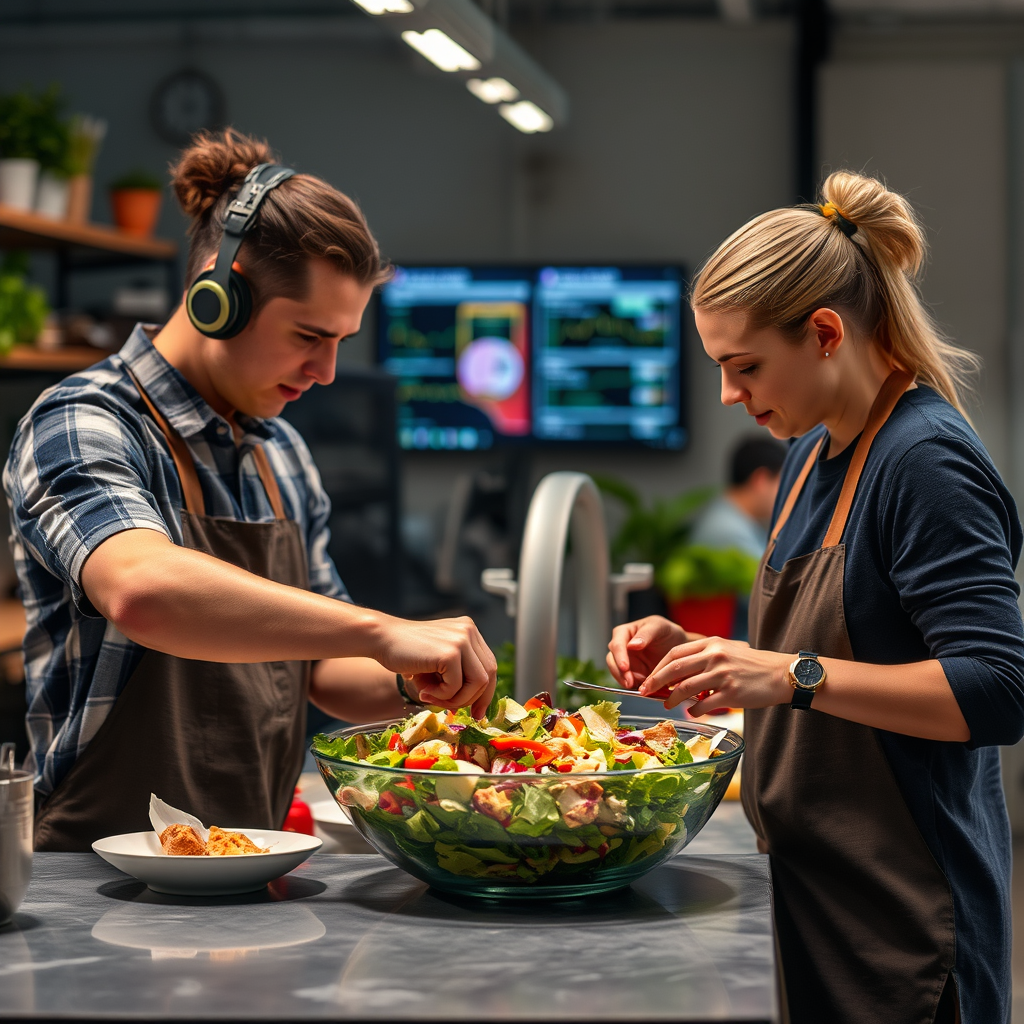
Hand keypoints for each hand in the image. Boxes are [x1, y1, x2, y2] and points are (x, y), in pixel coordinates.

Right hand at [375, 616, 496, 718]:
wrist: (381, 638)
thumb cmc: (406, 653)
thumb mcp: (439, 660)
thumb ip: (458, 674)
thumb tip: (477, 706)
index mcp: (468, 630)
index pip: (489, 665)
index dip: (485, 692)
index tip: (476, 712)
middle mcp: (469, 631)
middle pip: (488, 675)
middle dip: (472, 699)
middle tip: (450, 709)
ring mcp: (462, 639)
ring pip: (477, 683)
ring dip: (455, 699)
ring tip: (431, 697)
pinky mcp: (450, 652)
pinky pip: (456, 686)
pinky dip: (441, 695)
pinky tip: (424, 690)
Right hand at [606, 616, 688, 689]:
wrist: (678, 647)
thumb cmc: (667, 632)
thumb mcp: (659, 627)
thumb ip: (646, 634)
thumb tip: (631, 645)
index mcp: (624, 633)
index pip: (616, 644)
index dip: (619, 656)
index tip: (625, 667)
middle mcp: (621, 647)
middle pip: (612, 660)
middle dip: (619, 673)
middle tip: (629, 682)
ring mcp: (626, 662)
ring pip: (617, 673)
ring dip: (625, 681)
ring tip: (637, 687)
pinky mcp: (632, 674)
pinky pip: (629, 682)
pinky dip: (634, 686)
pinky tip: (642, 689)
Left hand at [639, 636, 791, 714]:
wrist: (781, 674)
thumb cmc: (752, 665)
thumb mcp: (727, 651)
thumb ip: (703, 658)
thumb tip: (676, 676)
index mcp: (711, 644)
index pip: (675, 653)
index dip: (658, 667)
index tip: (649, 678)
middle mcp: (715, 656)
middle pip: (675, 669)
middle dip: (655, 682)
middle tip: (645, 692)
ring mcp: (723, 675)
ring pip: (685, 688)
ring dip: (671, 699)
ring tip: (666, 705)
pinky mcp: (731, 693)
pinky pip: (703, 705)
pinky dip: (693, 710)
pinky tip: (692, 712)